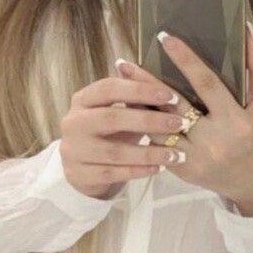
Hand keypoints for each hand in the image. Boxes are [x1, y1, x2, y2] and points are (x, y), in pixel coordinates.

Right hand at [60, 75, 189, 199]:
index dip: (140, 90)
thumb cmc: (106, 132)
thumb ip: (133, 97)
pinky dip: (138, 171)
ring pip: (114, 151)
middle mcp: (73, 122)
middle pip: (112, 118)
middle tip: (179, 124)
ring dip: (149, 152)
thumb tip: (156, 78)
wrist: (81, 166)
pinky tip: (158, 168)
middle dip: (149, 121)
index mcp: (82, 99)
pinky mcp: (78, 174)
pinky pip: (113, 173)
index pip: (109, 88)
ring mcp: (73, 150)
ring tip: (176, 154)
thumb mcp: (116, 111)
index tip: (170, 96)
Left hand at [115, 24, 252, 214]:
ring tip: (120, 83)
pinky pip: (158, 145)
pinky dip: (144, 126)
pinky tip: (129, 109)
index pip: (207, 84)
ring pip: (159, 128)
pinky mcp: (183, 172)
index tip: (165, 38)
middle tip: (125, 62)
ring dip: (137, 106)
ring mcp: (196, 159)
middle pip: (173, 107)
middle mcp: (214, 141)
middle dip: (146, 83)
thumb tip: (247, 29)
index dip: (186, 60)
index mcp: (236, 120)